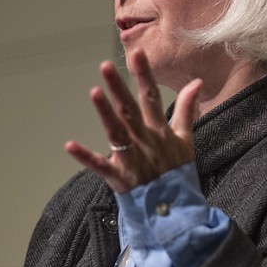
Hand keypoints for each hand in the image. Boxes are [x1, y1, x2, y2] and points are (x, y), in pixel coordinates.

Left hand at [65, 48, 201, 193]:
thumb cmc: (177, 173)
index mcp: (160, 131)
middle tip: (105, 66)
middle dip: (118, 87)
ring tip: (95, 92)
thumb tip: (196, 83)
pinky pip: (100, 166)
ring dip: (105, 113)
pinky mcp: (119, 178)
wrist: (175, 212)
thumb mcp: (186, 141)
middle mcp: (146, 142)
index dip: (144, 76)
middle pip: (130, 111)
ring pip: (117, 133)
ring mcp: (133, 160)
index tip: (137, 54)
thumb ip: (188, 110)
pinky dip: (85, 157)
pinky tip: (70, 145)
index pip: (152, 98)